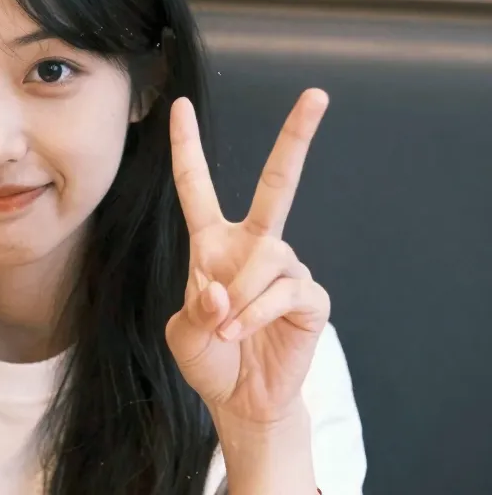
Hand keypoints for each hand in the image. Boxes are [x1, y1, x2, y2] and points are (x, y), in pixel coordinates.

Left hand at [165, 89, 330, 426]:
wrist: (240, 400)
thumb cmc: (209, 359)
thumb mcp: (183, 332)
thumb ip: (195, 307)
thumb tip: (222, 291)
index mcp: (213, 243)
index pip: (197, 185)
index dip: (187, 146)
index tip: (180, 107)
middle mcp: (253, 245)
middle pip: (277, 183)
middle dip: (296, 138)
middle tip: (316, 95)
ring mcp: (285, 268)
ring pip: (267, 256)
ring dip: (239, 295)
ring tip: (225, 327)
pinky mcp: (309, 297)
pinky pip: (284, 290)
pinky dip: (256, 313)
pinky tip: (242, 331)